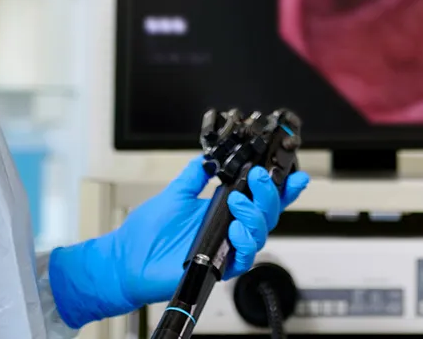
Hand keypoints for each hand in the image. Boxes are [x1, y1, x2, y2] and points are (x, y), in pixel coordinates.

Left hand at [47, 158, 310, 326]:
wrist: (128, 258)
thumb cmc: (149, 232)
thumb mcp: (176, 193)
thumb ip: (195, 174)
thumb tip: (208, 156)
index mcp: (224, 210)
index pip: (260, 198)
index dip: (281, 188)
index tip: (294, 173)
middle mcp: (231, 229)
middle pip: (268, 213)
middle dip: (269, 193)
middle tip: (259, 177)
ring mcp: (227, 248)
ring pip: (261, 234)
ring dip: (254, 215)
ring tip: (237, 200)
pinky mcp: (220, 266)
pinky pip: (244, 257)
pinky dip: (244, 243)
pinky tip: (234, 231)